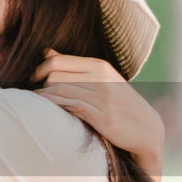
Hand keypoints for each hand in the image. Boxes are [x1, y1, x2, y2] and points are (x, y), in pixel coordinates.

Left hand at [33, 49, 163, 166]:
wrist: (147, 129)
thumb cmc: (118, 103)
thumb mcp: (101, 79)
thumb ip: (73, 66)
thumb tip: (47, 52)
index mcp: (99, 66)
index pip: (57, 61)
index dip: (39, 70)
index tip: (34, 80)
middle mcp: (101, 78)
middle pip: (53, 76)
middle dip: (40, 86)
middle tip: (37, 95)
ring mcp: (102, 97)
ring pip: (59, 90)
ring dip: (42, 98)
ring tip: (36, 104)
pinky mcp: (103, 116)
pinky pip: (70, 106)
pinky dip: (54, 107)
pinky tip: (47, 110)